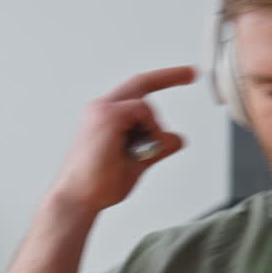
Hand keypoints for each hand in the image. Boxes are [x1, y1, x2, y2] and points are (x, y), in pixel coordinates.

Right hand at [49, 65, 195, 214]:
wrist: (78, 199)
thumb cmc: (99, 185)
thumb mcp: (137, 163)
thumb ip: (156, 148)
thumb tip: (177, 139)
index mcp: (105, 117)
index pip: (136, 92)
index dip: (161, 80)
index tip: (185, 75)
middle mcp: (101, 108)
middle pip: (140, 83)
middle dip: (169, 76)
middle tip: (193, 73)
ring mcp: (102, 110)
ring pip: (145, 104)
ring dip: (153, 130)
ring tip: (142, 154)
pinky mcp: (107, 116)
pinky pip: (142, 111)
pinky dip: (150, 130)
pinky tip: (142, 147)